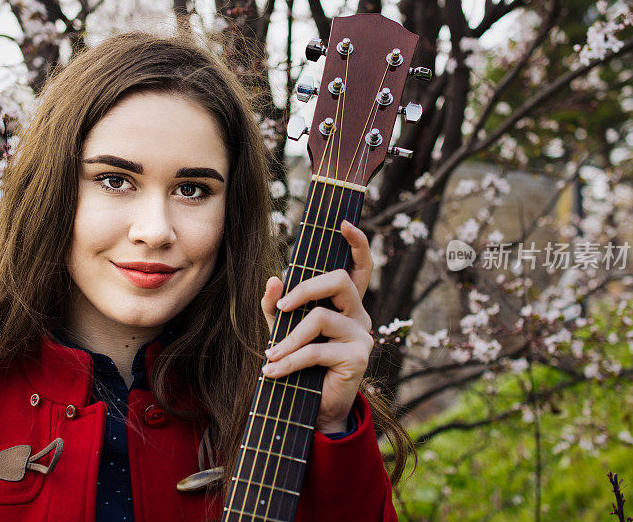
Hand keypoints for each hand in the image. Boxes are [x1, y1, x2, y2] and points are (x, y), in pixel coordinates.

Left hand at [260, 220, 373, 433]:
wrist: (313, 409)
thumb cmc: (300, 363)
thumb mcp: (282, 330)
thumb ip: (276, 305)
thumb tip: (274, 279)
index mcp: (346, 302)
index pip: (360, 265)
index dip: (357, 243)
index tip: (343, 223)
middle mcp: (360, 313)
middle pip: (339, 281)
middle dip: (305, 289)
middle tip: (280, 309)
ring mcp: (362, 334)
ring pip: (321, 318)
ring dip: (289, 338)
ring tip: (271, 355)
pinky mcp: (357, 357)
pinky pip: (316, 349)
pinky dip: (289, 360)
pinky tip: (273, 372)